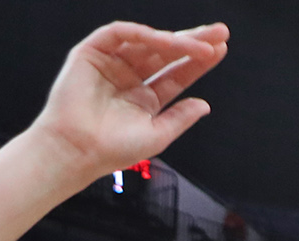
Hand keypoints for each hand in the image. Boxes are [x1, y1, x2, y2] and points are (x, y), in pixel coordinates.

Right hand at [27, 22, 227, 178]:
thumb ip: (181, 118)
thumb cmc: (112, 149)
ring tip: (199, 43)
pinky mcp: (91, 53)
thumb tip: (205, 105)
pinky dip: (142, 34)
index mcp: (145, 97)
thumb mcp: (157, 135)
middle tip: (219, 32)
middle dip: (193, 41)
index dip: (198, 62)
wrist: (78, 151)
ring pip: (147, 42)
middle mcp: (130, 77)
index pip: (177, 73)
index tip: (219, 50)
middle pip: (166, 53)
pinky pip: (118, 34)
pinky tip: (164, 39)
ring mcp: (111, 64)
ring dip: (174, 39)